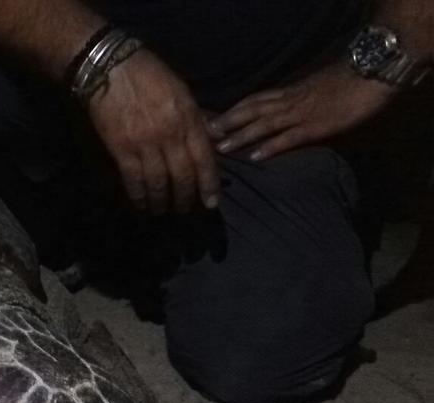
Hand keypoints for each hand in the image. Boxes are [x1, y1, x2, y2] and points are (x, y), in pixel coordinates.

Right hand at [87, 49, 220, 214]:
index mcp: (188, 119)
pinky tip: (140, 205)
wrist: (111, 68)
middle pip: (182, 175)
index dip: (208, 184)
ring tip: (161, 210)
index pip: (204, 159)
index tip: (211, 203)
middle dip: (185, 198)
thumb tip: (215, 139)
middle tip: (184, 210)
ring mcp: (145, 143)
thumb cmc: (149, 75)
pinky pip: (133, 179)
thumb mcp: (182, 92)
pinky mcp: (121, 148)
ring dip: (161, 201)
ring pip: (158, 182)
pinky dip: (138, 196)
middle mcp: (170, 135)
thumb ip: (198, 118)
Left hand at [212, 63, 396, 161]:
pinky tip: (255, 156)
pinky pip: (289, 137)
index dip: (232, 110)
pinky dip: (271, 146)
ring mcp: (301, 113)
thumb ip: (297, 100)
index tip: (211, 118)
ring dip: (241, 135)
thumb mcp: (314, 89)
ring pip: (264, 124)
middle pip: (251, 110)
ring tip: (220, 148)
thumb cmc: (347, 82)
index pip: (254, 100)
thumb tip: (284, 114)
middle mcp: (289, 101)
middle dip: (227, 122)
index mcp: (290, 91)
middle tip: (204, 134)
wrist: (371, 74)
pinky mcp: (316, 126)